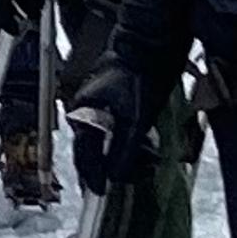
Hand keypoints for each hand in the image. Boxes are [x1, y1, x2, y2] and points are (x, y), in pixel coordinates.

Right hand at [64, 58, 146, 182]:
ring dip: (127, 155)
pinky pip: (117, 131)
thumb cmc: (141, 76)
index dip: (93, 176)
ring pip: (108, 142)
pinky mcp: (113, 103)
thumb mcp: (136, 119)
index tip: (99, 192)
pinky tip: (146, 146)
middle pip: (95, 150)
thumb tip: (115, 176)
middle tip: (134, 176)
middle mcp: (86, 112)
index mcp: (84, 114)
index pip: (85, 154)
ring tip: (149, 160)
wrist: (151, 45)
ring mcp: (99, 107)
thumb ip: (125, 150)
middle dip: (115, 166)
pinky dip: (131, 143)